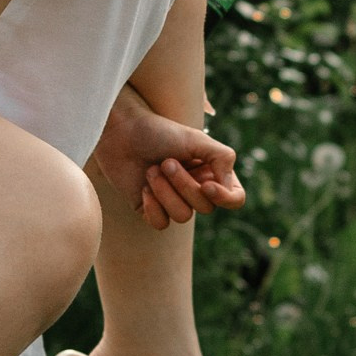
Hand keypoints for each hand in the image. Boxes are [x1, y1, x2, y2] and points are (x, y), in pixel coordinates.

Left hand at [90, 86, 243, 229]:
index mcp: (212, 171)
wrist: (121, 132)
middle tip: (166, 162)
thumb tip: (226, 187)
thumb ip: (222, 158)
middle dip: (184, 185)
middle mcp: (196, 188)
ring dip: (165, 192)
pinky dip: (152, 206)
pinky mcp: (151, 209)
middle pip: (205, 207)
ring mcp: (173, 200)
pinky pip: (161, 224)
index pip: (234, 198)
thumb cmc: (159, 131)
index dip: (225, 198)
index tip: (208, 186)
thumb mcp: (196, 139)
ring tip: (151, 170)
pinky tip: (143, 187)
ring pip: (182, 216)